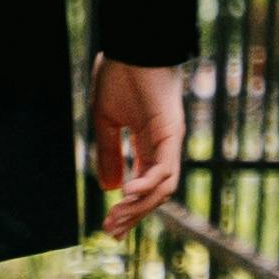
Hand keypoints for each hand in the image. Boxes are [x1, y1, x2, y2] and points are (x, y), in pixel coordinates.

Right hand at [88, 57, 182, 230]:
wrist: (131, 46)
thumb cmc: (118, 75)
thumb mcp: (106, 121)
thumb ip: (110, 153)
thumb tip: (111, 189)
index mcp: (148, 143)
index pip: (144, 185)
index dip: (129, 208)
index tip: (110, 226)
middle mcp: (163, 146)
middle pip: (155, 193)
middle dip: (133, 215)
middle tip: (111, 232)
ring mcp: (170, 140)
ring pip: (163, 187)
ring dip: (141, 206)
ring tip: (117, 217)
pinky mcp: (172, 132)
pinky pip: (165, 167)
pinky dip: (148, 184)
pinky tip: (127, 193)